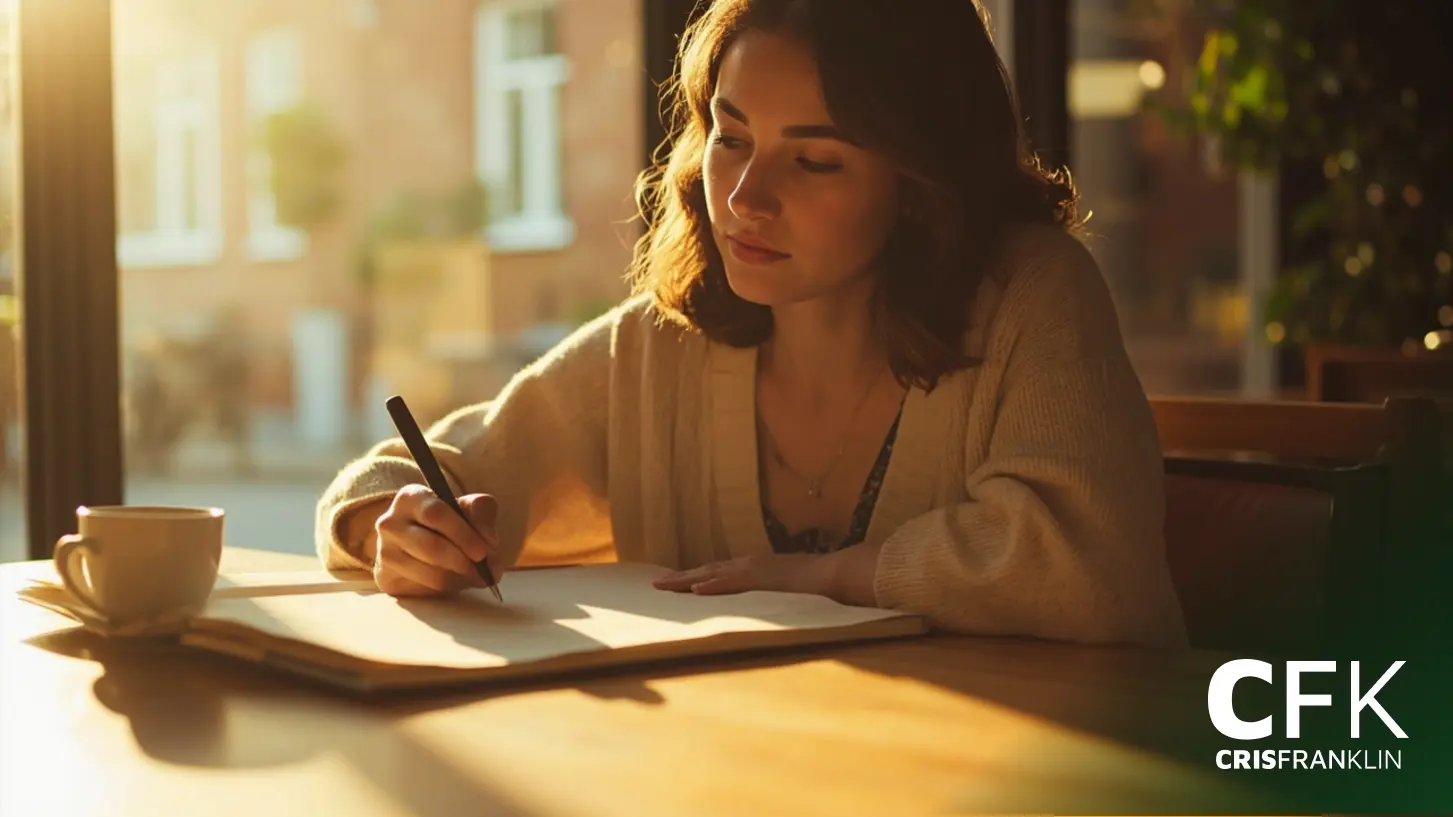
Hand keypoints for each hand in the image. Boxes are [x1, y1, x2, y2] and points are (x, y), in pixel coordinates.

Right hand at [373, 484, 500, 597]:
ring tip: (472, 574)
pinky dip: (448, 590)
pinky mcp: (387, 578)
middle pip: (431, 547)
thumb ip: (482, 514)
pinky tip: (454, 580)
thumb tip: (489, 540)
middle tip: (481, 568)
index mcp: (411, 497)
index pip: (436, 514)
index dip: (463, 534)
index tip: (482, 551)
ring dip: (459, 579)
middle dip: (463, 561)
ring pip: (430, 573)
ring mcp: (385, 552)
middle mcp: (390, 523)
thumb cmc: (448, 521)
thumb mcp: (468, 508)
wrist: (419, 542)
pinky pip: (424, 590)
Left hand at [652, 553, 834, 596]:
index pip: (717, 572)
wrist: (834, 573)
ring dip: (685, 581)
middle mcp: (749, 565)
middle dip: (680, 578)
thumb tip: (763, 607)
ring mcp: (754, 570)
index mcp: (754, 568)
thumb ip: (772, 595)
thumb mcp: (786, 591)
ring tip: (662, 586)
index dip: (695, 577)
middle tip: (655, 585)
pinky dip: (712, 586)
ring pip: (711, 574)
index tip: (675, 584)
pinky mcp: (761, 578)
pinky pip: (731, 582)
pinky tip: (695, 590)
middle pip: (707, 571)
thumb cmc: (815, 584)